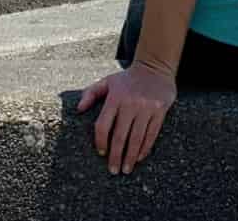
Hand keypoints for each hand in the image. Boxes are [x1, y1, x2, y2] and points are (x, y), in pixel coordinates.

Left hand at [77, 61, 177, 175]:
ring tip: (126, 169)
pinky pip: (152, 134)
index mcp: (115, 97)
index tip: (101, 152)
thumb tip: (78, 109)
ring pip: (136, 138)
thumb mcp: (107, 81)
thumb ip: (91, 93)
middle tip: (113, 171)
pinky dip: (145, 148)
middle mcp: (130, 103)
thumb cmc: (127, 79)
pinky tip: (140, 158)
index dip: (101, 141)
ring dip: (131, 156)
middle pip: (120, 135)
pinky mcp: (159, 111)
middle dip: (116, 156)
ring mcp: (146, 108)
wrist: (155, 67)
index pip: (103, 124)